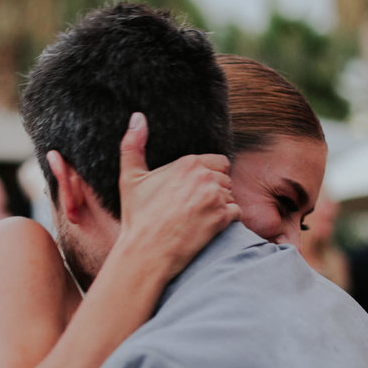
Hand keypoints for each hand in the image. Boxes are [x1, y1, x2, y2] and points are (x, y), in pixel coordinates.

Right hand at [115, 112, 240, 279]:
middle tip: (194, 207)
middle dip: (215, 191)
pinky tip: (208, 227)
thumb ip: (133, 144)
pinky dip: (227, 220)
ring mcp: (215, 197)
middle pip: (226, 179)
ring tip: (199, 218)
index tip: (192, 192)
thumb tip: (137, 116)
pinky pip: (236, 213)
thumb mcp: (130, 177)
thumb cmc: (138, 216)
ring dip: (221, 206)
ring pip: (231, 195)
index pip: (218, 162)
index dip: (208, 177)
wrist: (146, 251)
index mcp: (187, 163)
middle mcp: (204, 176)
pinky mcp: (222, 218)